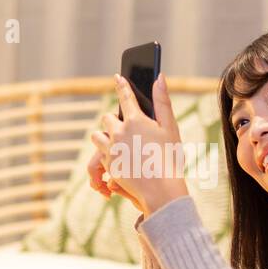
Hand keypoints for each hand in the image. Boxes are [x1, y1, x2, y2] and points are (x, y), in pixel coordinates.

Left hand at [89, 73, 190, 215]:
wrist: (160, 191)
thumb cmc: (170, 159)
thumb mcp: (170, 128)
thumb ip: (163, 101)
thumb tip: (160, 77)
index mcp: (136, 120)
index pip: (125, 97)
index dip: (121, 85)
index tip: (117, 77)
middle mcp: (119, 132)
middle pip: (107, 118)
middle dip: (114, 121)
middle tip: (126, 128)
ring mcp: (111, 149)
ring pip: (97, 137)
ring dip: (105, 138)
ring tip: (118, 145)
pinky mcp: (107, 165)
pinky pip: (100, 156)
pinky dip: (107, 156)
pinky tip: (120, 162)